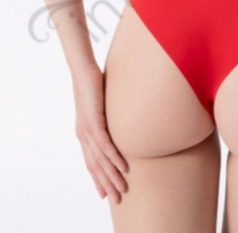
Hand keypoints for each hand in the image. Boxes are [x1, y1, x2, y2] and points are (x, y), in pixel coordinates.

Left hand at [72, 63, 128, 202]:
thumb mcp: (101, 105)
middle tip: (117, 198)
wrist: (82, 70)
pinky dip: (114, 158)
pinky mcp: (93, 122)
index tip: (105, 193)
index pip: (90, 161)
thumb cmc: (92, 83)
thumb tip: (119, 119)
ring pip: (100, 160)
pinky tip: (123, 167)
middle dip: (106, 183)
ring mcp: (87, 130)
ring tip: (123, 188)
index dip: (97, 178)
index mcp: (84, 132)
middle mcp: (83, 135)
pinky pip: (105, 145)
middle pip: (95, 166)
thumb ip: (107, 116)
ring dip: (112, 176)